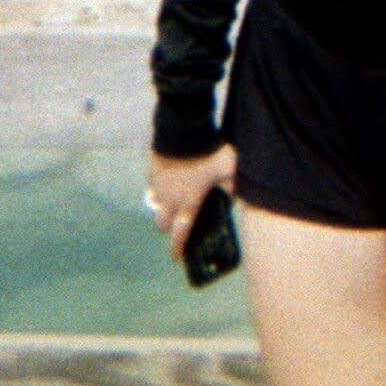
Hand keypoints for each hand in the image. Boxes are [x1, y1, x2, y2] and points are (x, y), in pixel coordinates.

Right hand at [147, 145, 235, 261]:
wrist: (184, 129)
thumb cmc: (208, 152)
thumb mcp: (228, 169)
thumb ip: (231, 186)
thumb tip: (234, 197)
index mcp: (188, 202)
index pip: (180, 232)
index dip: (177, 247)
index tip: (177, 257)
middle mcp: (169, 198)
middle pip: (161, 223)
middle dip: (168, 226)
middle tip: (177, 222)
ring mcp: (158, 184)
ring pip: (154, 204)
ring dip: (161, 207)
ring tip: (171, 201)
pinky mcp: (152, 169)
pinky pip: (152, 185)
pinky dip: (158, 187)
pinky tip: (167, 180)